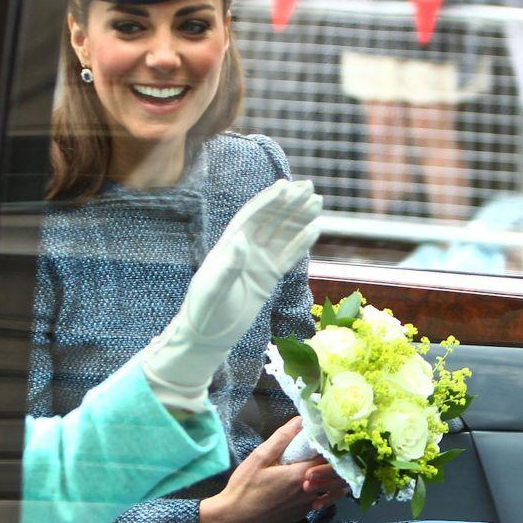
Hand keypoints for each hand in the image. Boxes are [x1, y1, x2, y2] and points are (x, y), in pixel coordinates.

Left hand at [142, 179, 321, 412]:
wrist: (209, 336)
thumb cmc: (204, 311)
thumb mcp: (212, 290)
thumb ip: (227, 266)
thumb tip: (241, 240)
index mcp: (228, 246)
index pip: (251, 218)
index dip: (268, 201)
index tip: (286, 186)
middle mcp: (245, 250)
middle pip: (270, 220)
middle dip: (289, 203)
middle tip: (309, 186)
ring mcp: (258, 263)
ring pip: (283, 235)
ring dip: (299, 218)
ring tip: (317, 202)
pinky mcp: (268, 278)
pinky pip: (288, 256)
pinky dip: (301, 243)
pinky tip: (315, 229)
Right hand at [199, 417, 349, 522]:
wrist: (236, 517)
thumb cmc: (244, 487)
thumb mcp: (259, 458)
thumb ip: (281, 438)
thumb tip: (299, 421)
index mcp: (299, 476)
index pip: (327, 457)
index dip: (327, 445)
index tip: (321, 437)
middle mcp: (308, 492)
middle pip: (331, 473)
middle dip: (328, 460)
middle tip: (316, 450)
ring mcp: (306, 505)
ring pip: (327, 487)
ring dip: (324, 475)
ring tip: (311, 465)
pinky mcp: (301, 513)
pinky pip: (317, 498)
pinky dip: (316, 489)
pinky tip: (303, 482)